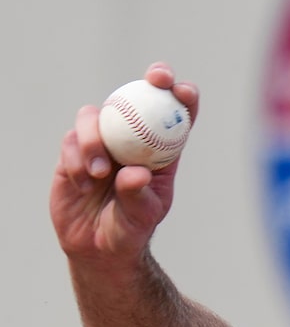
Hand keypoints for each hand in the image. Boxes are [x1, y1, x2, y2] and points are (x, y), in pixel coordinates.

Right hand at [50, 62, 199, 267]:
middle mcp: (132, 139)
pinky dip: (77, 160)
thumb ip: (139, 195)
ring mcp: (101, 142)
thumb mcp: (142, 217)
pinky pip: (71, 141)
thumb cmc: (131, 229)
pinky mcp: (73, 151)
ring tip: (100, 174)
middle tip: (154, 80)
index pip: (177, 115)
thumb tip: (135, 174)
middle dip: (150, 82)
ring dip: (96, 140)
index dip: (182, 95)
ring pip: (96, 117)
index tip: (181, 90)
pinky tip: (84, 183)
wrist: (97, 246)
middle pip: (140, 97)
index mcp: (162, 150)